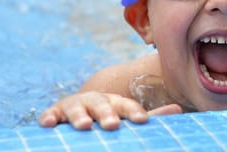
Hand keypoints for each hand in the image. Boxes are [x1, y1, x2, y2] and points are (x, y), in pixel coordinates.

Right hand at [39, 91, 181, 129]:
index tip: (142, 120)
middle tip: (113, 125)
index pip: (126, 105)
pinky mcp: (55, 113)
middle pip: (102, 104)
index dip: (133, 111)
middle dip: (107, 113)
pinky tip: (48, 123)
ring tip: (85, 125)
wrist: (80, 111)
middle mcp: (96, 100)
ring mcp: (75, 105)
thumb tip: (178, 109)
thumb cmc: (109, 116)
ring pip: (77, 107)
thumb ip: (151, 116)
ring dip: (80, 115)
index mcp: (115, 102)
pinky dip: (49, 117)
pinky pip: (51, 114)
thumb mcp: (127, 116)